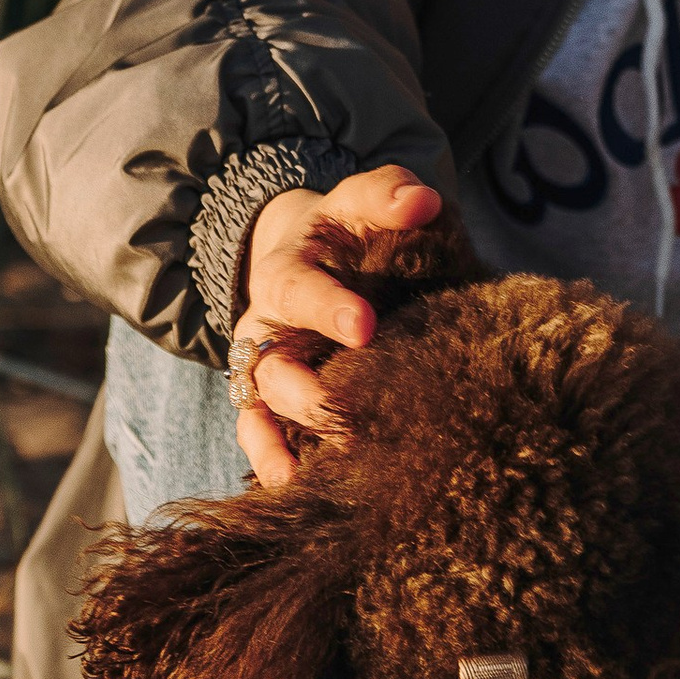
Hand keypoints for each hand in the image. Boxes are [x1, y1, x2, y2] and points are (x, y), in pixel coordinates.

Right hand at [228, 162, 440, 488]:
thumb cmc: (346, 232)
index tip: (365, 327)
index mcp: (287, 272)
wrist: (307, 255)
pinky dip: (270, 459)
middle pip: (272, 362)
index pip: (299, 289)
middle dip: (308, 390)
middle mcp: (265, 325)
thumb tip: (423, 200)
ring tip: (332, 462)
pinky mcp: (265, 402)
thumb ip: (389, 194)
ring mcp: (263, 368)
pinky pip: (256, 434)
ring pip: (261, 406)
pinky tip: (294, 484)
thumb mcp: (362, 201)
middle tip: (352, 412)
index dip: (327, 308)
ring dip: (293, 434)